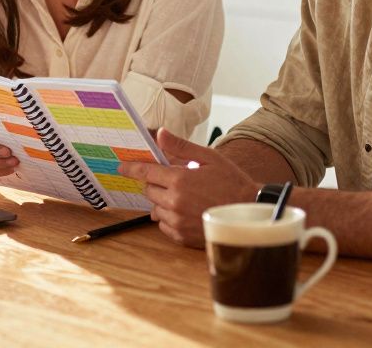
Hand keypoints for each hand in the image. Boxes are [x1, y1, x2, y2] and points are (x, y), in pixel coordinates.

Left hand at [118, 128, 258, 247]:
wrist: (249, 211)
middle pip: (149, 190)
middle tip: (174, 180)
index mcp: (179, 180)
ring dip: (162, 201)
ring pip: (155, 208)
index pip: (146, 172)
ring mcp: (177, 221)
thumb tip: (160, 134)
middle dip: (156, 183)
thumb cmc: (231, 182)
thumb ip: (181, 147)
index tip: (122, 166)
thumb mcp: (209, 158)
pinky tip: (186, 211)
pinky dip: (169, 217)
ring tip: (183, 197)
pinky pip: (163, 225)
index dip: (132, 168)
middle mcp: (174, 202)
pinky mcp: (181, 236)